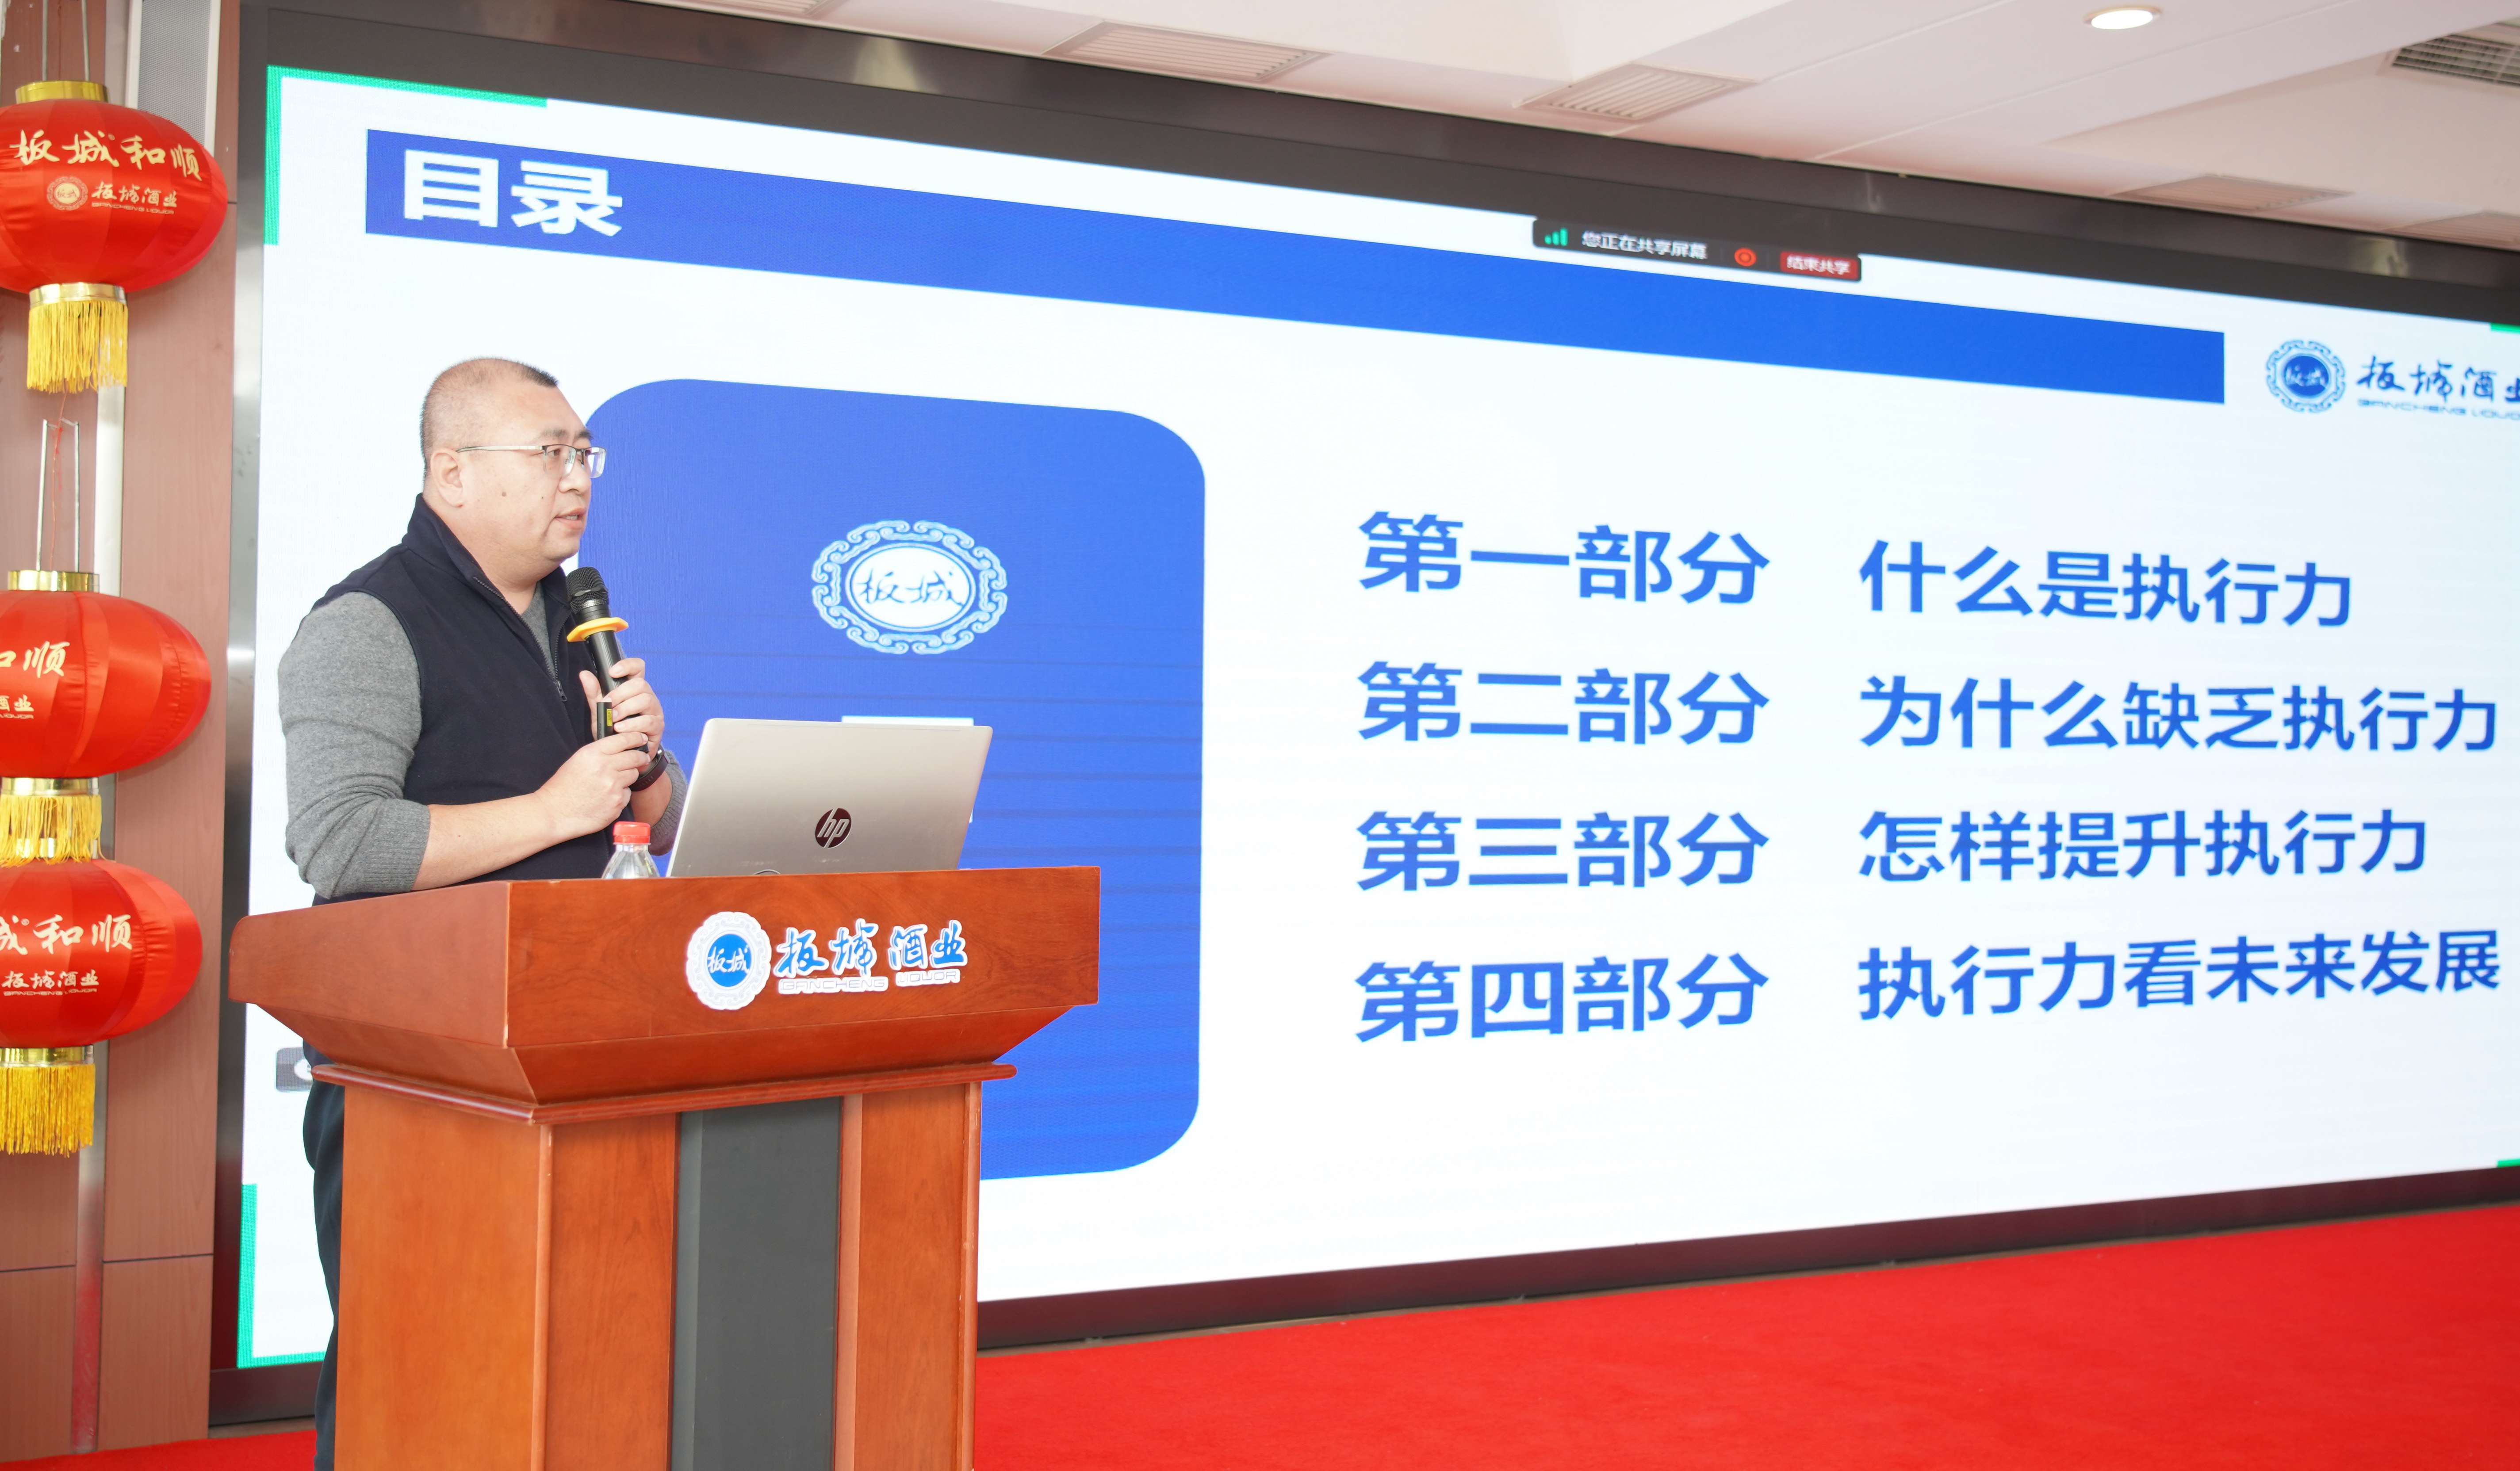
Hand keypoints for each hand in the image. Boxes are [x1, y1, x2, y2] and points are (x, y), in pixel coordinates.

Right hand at [537, 732, 652, 840]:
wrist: (555, 813)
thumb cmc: (564, 787)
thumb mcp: (578, 760)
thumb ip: (600, 753)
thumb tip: (622, 748)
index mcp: (593, 753)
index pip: (624, 739)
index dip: (636, 738)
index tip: (640, 739)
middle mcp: (605, 767)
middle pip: (635, 757)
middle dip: (640, 757)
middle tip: (641, 758)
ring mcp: (613, 786)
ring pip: (633, 775)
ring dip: (627, 777)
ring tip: (611, 782)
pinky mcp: (617, 802)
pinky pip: (627, 794)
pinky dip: (620, 795)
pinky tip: (606, 798)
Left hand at [581, 658, 664, 751]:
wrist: (620, 753)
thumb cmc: (612, 730)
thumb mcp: (600, 711)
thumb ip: (594, 693)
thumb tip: (584, 674)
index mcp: (634, 689)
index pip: (637, 667)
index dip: (627, 665)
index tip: (612, 672)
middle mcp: (647, 696)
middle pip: (640, 684)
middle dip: (620, 694)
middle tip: (607, 705)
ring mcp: (654, 711)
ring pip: (646, 700)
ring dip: (626, 709)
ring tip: (613, 720)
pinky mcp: (657, 726)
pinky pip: (648, 721)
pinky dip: (632, 725)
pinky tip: (620, 729)